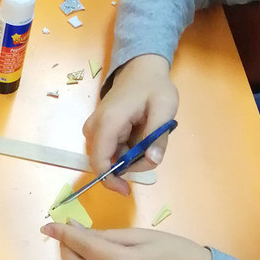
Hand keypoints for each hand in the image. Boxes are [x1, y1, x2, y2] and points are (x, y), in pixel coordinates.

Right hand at [83, 54, 177, 194]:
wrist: (140, 69)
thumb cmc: (153, 86)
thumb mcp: (165, 108)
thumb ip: (159, 136)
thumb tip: (152, 161)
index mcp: (108, 122)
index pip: (99, 160)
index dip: (110, 180)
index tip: (127, 191)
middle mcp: (94, 127)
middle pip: (105, 161)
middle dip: (129, 165)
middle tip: (153, 151)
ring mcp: (94, 129)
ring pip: (108, 157)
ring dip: (130, 157)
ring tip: (149, 137)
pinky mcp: (98, 130)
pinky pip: (110, 150)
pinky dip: (127, 150)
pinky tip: (140, 135)